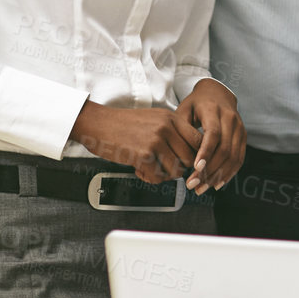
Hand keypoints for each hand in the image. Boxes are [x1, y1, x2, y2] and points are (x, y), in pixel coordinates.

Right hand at [71, 101, 200, 185]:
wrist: (99, 124)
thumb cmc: (125, 124)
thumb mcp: (154, 119)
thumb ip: (172, 131)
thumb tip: (190, 152)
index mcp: (171, 118)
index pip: (199, 140)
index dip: (196, 155)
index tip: (188, 162)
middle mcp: (166, 128)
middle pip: (190, 158)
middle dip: (180, 169)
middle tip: (167, 169)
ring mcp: (155, 141)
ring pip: (176, 170)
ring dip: (165, 176)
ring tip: (152, 170)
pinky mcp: (142, 155)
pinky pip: (158, 177)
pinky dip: (151, 179)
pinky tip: (141, 171)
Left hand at [175, 80, 244, 193]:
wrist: (217, 93)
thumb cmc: (197, 104)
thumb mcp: (184, 110)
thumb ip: (181, 130)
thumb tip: (178, 156)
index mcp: (213, 109)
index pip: (213, 133)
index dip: (206, 152)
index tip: (196, 168)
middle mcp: (230, 118)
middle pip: (224, 148)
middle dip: (209, 170)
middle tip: (193, 184)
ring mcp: (239, 127)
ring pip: (233, 156)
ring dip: (218, 176)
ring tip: (202, 187)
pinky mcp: (243, 136)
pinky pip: (239, 158)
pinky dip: (229, 173)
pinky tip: (217, 183)